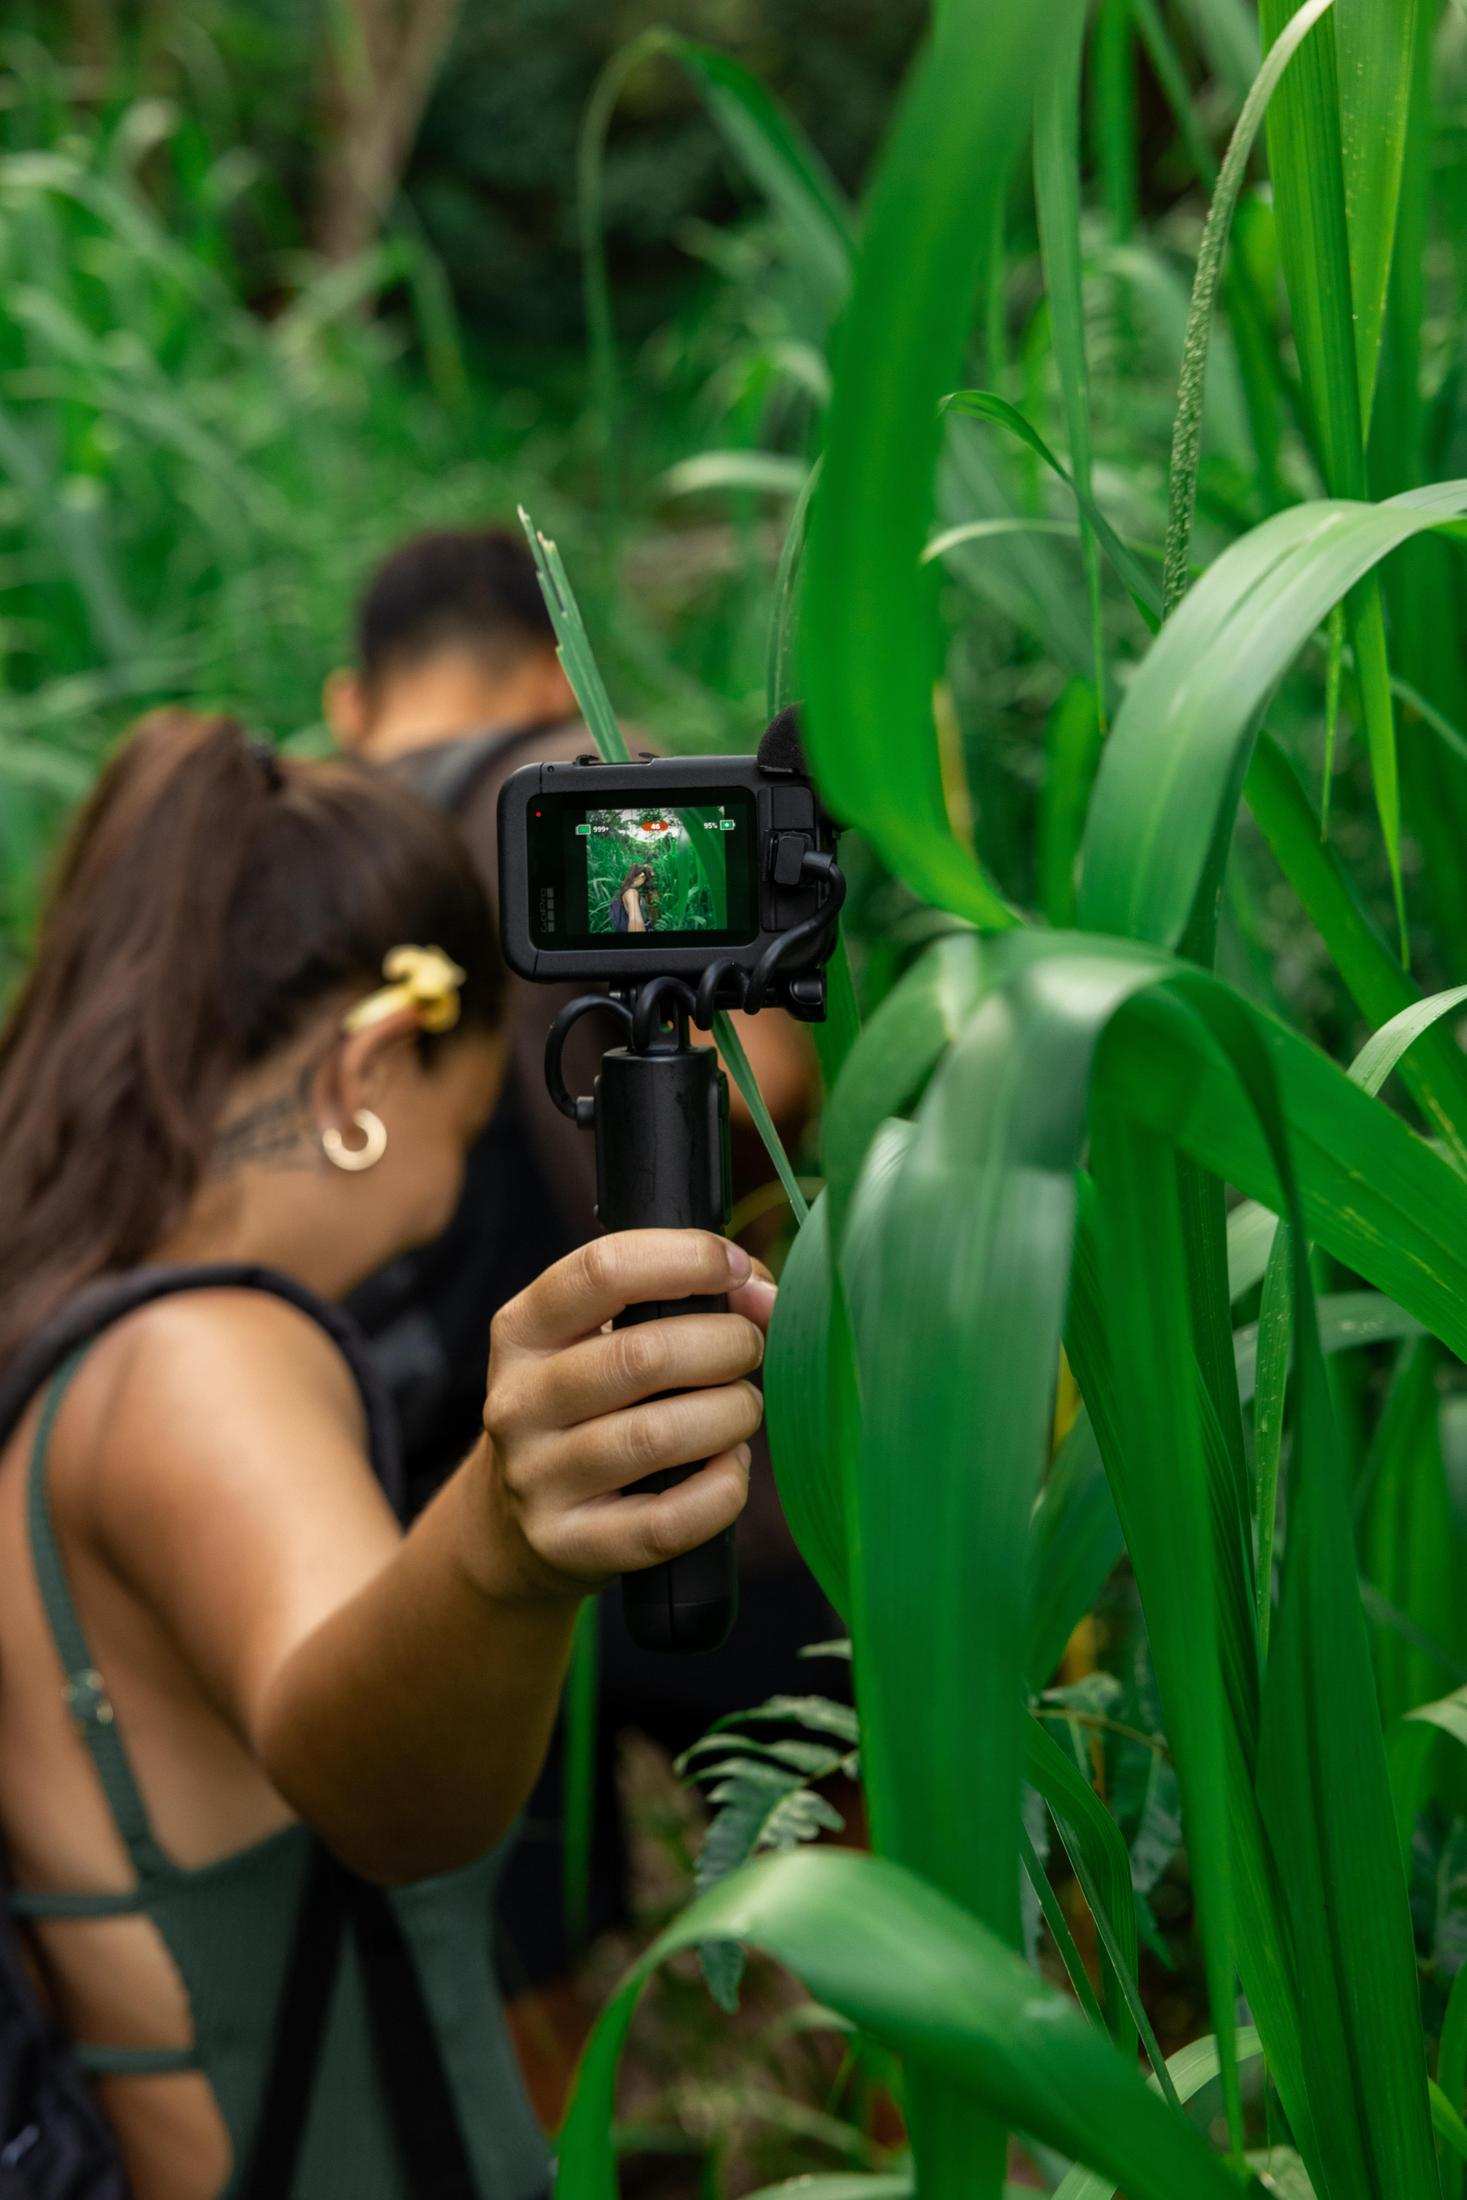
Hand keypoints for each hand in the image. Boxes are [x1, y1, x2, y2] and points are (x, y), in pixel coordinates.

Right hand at [474, 1231, 774, 1603]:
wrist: (514, 1525)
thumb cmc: (588, 1408)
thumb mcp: (600, 1340)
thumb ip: (682, 1297)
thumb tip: (766, 1295)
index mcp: (523, 1330)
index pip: (604, 1269)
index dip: (688, 1259)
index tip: (737, 1270)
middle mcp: (519, 1401)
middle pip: (643, 1356)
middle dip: (726, 1345)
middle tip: (748, 1350)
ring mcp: (538, 1479)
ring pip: (658, 1437)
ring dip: (730, 1415)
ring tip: (741, 1409)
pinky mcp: (567, 1544)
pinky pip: (668, 1521)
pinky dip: (722, 1488)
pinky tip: (729, 1468)